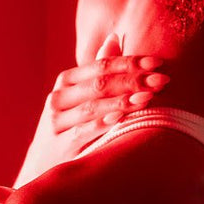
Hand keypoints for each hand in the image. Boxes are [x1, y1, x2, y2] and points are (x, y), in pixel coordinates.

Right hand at [14, 35, 168, 185]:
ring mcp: (58, 123)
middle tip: (161, 79)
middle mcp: (58, 99)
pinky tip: (122, 118)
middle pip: (99, 84)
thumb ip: (96, 70)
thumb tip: (115, 37)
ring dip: (124, 100)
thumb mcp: (78, 97)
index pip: (101, 66)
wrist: (41, 165)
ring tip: (149, 96)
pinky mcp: (62, 146)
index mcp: (65, 82)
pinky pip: (85, 131)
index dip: (130, 62)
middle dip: (133, 80)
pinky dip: (104, 123)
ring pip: (94, 107)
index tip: (158, 62)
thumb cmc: (69, 126)